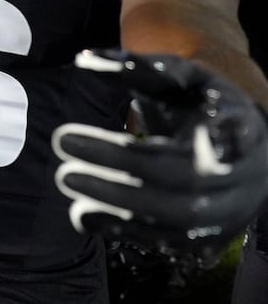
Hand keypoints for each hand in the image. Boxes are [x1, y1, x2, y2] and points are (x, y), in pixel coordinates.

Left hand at [52, 49, 267, 261]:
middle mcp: (242, 175)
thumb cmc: (199, 104)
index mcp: (240, 125)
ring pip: (179, 221)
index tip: (209, 139)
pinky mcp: (208, 238)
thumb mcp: (178, 78)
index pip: (235, 134)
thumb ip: (136, 68)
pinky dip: (125, 231)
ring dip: (118, 204)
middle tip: (61, 141)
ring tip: (66, 178)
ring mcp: (228, 213)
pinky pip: (169, 244)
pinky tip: (83, 215)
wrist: (240, 148)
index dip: (226, 139)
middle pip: (186, 179)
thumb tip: (84, 59)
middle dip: (121, 163)